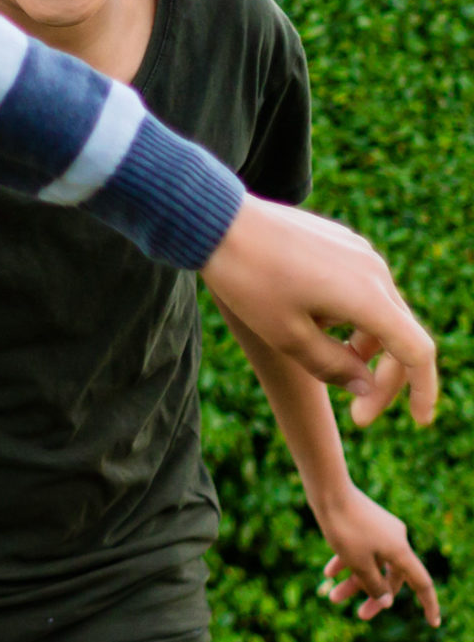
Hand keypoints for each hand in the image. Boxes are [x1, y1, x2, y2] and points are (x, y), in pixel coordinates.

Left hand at [202, 197, 437, 427]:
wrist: (217, 221)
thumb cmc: (248, 280)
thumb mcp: (287, 337)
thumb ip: (333, 367)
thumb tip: (365, 386)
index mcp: (367, 296)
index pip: (417, 351)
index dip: (423, 390)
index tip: (418, 420)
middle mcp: (373, 270)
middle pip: (402, 334)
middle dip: (385, 378)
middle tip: (357, 415)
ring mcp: (359, 252)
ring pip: (382, 311)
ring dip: (367, 347)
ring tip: (330, 364)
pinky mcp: (342, 242)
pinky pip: (363, 288)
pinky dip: (354, 319)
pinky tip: (318, 326)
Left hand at [316, 486, 440, 626]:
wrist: (328, 490)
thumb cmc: (344, 528)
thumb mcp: (358, 563)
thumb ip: (374, 585)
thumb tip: (387, 601)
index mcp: (400, 551)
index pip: (421, 583)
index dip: (429, 604)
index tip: (433, 623)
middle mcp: (395, 540)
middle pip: (391, 577)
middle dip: (374, 596)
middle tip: (360, 615)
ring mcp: (381, 531)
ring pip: (371, 564)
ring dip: (354, 581)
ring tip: (332, 597)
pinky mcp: (365, 523)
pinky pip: (360, 549)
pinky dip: (347, 562)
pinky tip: (328, 572)